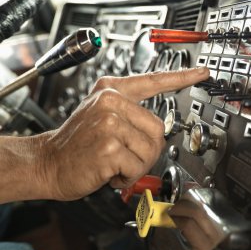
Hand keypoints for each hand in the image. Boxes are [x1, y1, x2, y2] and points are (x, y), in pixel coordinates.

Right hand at [39, 67, 208, 200]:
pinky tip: (110, 171)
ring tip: (115, 162)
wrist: (48, 161)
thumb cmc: (78, 142)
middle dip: (147, 150)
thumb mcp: (100, 115)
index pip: (154, 81)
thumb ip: (130, 113)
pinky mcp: (108, 146)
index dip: (182, 77)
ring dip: (136, 165)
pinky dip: (127, 176)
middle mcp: (111, 101)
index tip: (202, 73)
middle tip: (125, 155)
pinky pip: (138, 166)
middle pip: (158, 128)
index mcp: (112, 90)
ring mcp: (109, 122)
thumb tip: (159, 127)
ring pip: (150, 149)